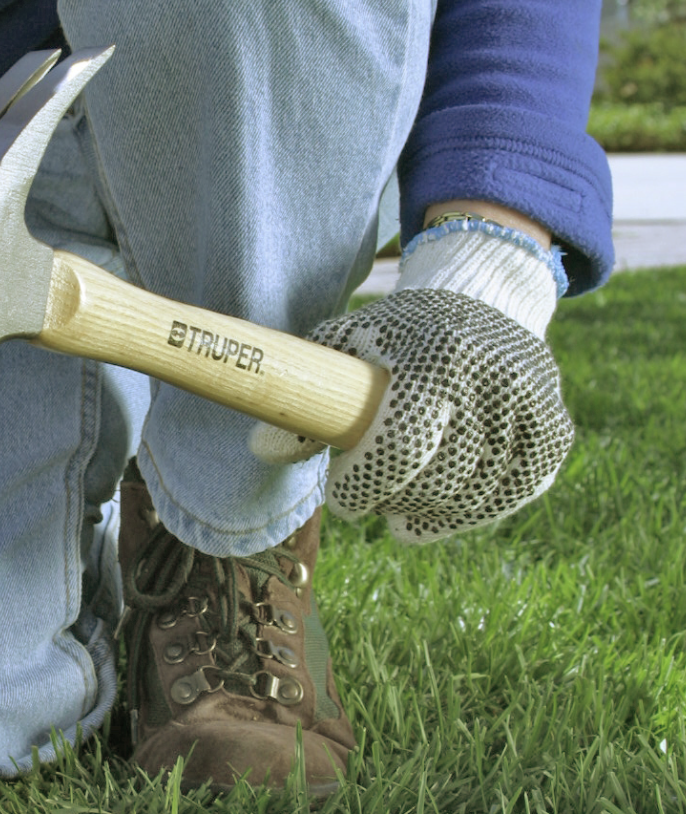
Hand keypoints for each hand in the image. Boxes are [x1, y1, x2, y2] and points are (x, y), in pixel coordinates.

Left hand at [252, 219, 573, 541]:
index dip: (367, 485)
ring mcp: (529, 407)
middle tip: (372, 501)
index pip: (400, 446)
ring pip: (474, 494)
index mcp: (435, 357)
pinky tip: (441, 514)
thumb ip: (308, 393)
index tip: (346, 499)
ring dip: (430, 514)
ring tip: (401, 511)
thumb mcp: (351, 343)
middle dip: (395, 501)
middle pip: (437, 478)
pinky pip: (512, 494)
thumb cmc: (402, 331)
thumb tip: (261, 449)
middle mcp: (491, 380)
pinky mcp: (553, 429)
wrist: (487, 299)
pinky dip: (473, 512)